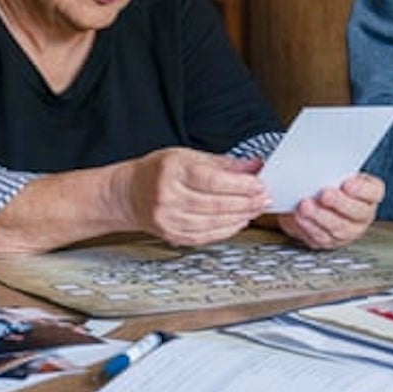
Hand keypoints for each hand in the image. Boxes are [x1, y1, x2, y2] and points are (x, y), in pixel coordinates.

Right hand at [112, 147, 271, 246]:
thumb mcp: (186, 155)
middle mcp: (167, 196)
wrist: (128, 194)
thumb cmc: (157, 171)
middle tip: (264, 198)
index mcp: (171, 171)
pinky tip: (238, 221)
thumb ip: (221, 162)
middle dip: (246, 202)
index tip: (259, 184)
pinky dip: (226, 229)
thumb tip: (252, 166)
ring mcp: (168, 219)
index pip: (212, 180)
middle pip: (215, 203)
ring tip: (255, 209)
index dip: (240, 184)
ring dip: (240, 217)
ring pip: (213, 222)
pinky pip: (206, 236)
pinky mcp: (172, 235)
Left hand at [276, 173, 384, 249]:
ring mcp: (349, 231)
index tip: (346, 184)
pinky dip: (309, 226)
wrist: (313, 199)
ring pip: (338, 228)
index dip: (362, 190)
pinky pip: (322, 237)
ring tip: (305, 206)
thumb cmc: (328, 182)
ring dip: (320, 216)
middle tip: (324, 194)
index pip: (374, 192)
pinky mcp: (331, 241)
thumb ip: (335, 169)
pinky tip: (300, 217)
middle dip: (339, 203)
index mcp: (369, 194)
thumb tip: (324, 164)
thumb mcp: (335, 171)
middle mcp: (363, 215)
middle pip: (357, 212)